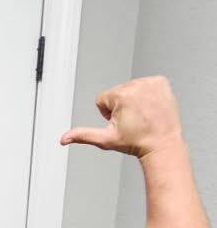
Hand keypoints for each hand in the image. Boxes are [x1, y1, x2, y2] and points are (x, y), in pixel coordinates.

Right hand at [60, 75, 183, 158]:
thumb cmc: (138, 143)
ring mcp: (150, 83)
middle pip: (117, 93)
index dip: (108, 114)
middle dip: (121, 106)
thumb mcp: (106, 139)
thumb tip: (64, 139)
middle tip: (134, 121)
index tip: (123, 123)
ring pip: (131, 88)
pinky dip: (149, 94)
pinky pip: (147, 84)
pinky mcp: (161, 82)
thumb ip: (83, 135)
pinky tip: (151, 108)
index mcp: (121, 95)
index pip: (102, 100)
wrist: (163, 144)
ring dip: (135, 100)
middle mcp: (136, 86)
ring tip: (143, 116)